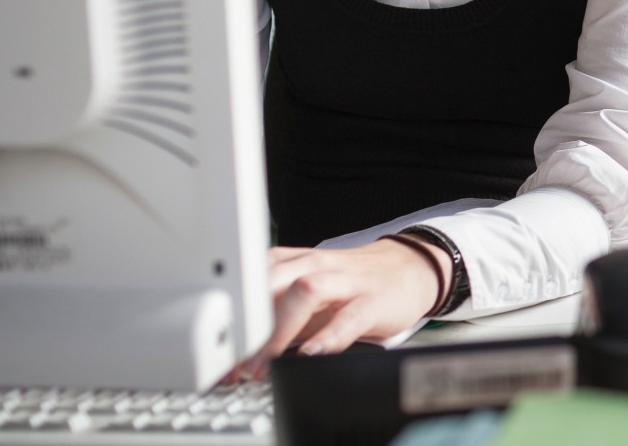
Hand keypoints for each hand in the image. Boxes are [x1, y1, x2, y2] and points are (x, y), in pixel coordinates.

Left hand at [242, 237, 450, 376]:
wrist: (409, 268)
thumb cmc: (356, 285)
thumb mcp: (313, 296)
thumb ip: (281, 318)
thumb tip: (242, 354)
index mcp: (298, 263)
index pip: (254, 280)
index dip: (231, 316)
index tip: (218, 352)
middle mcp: (318, 266)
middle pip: (272, 281)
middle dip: (247, 324)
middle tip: (233, 363)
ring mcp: (347, 280)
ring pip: (306, 291)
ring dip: (279, 330)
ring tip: (264, 364)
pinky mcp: (374, 300)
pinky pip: (349, 316)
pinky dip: (328, 337)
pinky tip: (313, 354)